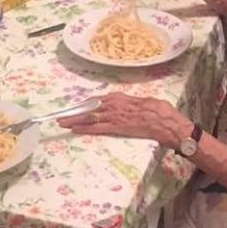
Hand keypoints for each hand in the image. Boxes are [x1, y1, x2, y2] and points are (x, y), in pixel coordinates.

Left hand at [57, 93, 193, 149]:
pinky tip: (75, 129)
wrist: (165, 121)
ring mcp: (115, 116)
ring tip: (62, 123)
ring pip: (90, 117)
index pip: (97, 100)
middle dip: (75, 112)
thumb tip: (128, 106)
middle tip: (61, 116)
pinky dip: (85, 128)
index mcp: (120, 97)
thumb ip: (131, 104)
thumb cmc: (158, 111)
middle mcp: (115, 104)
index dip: (85, 105)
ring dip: (75, 120)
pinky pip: (97, 127)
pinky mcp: (117, 127)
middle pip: (90, 108)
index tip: (76, 108)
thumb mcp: (142, 102)